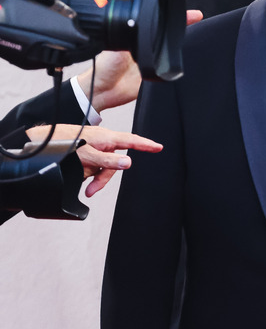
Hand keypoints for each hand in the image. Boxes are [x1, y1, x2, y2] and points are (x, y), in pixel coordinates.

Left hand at [26, 124, 162, 196]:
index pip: (131, 141)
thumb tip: (128, 162)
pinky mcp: (87, 153)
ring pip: (102, 167)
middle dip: (103, 178)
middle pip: (114, 162)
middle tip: (92, 190)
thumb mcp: (88, 155)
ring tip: (81, 182)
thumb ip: (108, 161)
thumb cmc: (64, 142)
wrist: (43, 142)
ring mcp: (95, 148)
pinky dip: (87, 173)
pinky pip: (93, 166)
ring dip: (93, 177)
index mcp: (107, 138)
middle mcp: (103, 142)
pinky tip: (78, 174)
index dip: (146, 144)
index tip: (159, 147)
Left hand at [75, 11, 201, 113]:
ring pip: (170, 49)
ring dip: (181, 44)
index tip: (191, 13)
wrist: (103, 89)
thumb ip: (130, 36)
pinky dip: (176, 63)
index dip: (173, 17)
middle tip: (197, 19)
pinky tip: (183, 59)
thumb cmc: (103, 66)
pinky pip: (169, 68)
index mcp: (136, 35)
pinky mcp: (154, 74)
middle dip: (182, 27)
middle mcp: (145, 46)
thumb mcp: (118, 46)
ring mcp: (151, 59)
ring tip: (196, 36)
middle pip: (167, 34)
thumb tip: (141, 24)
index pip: (158, 22)